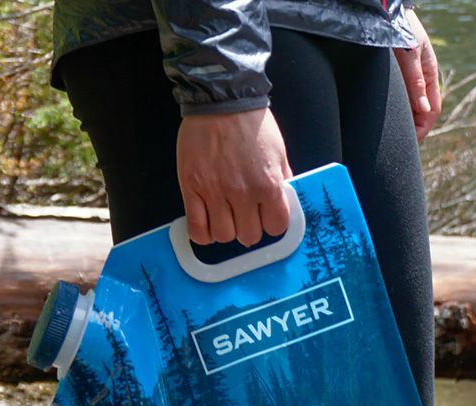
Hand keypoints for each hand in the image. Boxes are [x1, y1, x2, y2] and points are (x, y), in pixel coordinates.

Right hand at [176, 108, 292, 246]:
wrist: (221, 99)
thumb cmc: (252, 124)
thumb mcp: (279, 152)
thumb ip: (282, 181)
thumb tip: (283, 203)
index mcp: (268, 184)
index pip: (276, 227)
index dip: (271, 224)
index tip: (265, 216)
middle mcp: (243, 193)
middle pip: (249, 236)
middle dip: (248, 228)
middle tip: (244, 215)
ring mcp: (215, 192)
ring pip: (223, 236)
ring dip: (226, 230)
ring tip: (224, 217)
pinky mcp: (192, 188)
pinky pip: (197, 228)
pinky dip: (203, 234)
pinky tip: (207, 224)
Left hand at [394, 10, 441, 141]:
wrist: (387, 13)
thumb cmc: (401, 28)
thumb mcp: (410, 54)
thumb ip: (415, 81)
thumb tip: (424, 109)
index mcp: (429, 75)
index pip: (433, 110)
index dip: (423, 128)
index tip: (412, 142)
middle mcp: (421, 80)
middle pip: (422, 113)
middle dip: (414, 130)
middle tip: (400, 145)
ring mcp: (410, 80)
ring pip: (411, 109)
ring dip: (404, 123)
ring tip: (392, 137)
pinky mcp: (399, 79)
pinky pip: (401, 102)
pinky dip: (397, 113)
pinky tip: (387, 121)